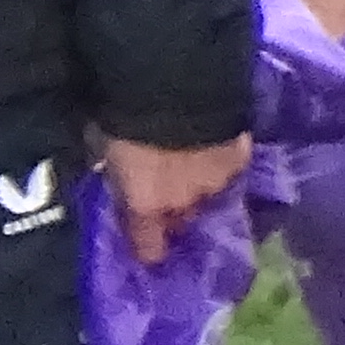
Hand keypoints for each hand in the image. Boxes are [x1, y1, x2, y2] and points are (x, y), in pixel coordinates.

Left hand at [101, 129, 250, 265]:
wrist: (175, 89)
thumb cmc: (122, 120)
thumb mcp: (103, 148)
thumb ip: (112, 169)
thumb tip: (112, 170)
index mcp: (146, 204)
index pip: (148, 244)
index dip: (147, 249)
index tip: (148, 255)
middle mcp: (185, 201)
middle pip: (181, 218)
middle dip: (174, 212)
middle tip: (166, 197)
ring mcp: (217, 181)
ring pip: (207, 194)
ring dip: (197, 185)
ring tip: (189, 167)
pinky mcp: (240, 156)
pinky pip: (228, 168)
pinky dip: (219, 161)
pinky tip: (212, 147)